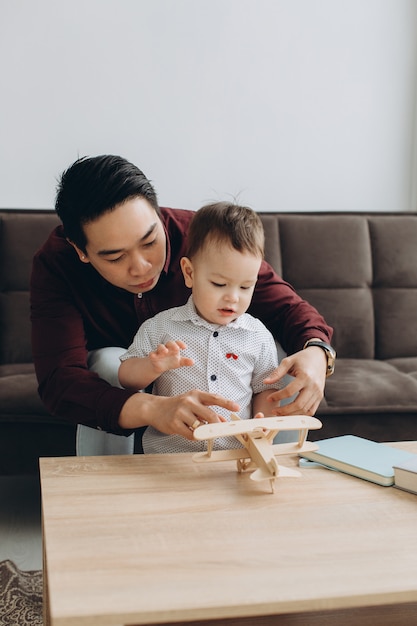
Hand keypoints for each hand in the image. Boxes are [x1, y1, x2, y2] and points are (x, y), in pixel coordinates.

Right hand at [119, 389, 238, 439]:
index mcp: (196, 394)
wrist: (155, 408)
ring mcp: (181, 412)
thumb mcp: (194, 404)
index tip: (237, 407)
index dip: (227, 403)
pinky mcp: (174, 423)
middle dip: (218, 425)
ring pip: (200, 427)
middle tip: (222, 430)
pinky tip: (190, 432)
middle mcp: (189, 401)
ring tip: (199, 429)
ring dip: (204, 432)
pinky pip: (191, 434)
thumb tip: (223, 421)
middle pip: (210, 415)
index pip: (214, 398)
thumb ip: (208, 410)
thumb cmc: (178, 405)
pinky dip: (194, 436)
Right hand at [149, 340, 193, 373]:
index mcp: (174, 348)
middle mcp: (167, 348)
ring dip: (162, 348)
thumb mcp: (179, 362)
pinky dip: (152, 354)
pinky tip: (153, 356)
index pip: (178, 343)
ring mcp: (159, 351)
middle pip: (169, 342)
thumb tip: (193, 362)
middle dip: (173, 344)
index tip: (185, 347)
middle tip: (176, 348)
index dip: (181, 344)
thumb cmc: (171, 361)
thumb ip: (186, 361)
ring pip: (160, 346)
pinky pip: (152, 354)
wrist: (160, 366)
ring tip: (165, 351)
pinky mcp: (153, 356)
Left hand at [262, 347, 326, 415]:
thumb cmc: (303, 358)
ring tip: (280, 414)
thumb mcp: (288, 361)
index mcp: (305, 376)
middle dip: (284, 411)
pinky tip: (291, 413)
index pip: (289, 391)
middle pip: (299, 404)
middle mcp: (314, 386)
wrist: (319, 357)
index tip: (268, 398)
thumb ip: (277, 372)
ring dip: (292, 415)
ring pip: (305, 410)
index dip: (277, 397)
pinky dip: (301, 415)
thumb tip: (265, 382)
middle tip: (274, 411)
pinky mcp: (320, 397)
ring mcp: (318, 393)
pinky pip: (311, 411)